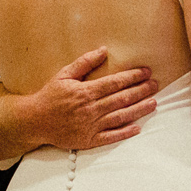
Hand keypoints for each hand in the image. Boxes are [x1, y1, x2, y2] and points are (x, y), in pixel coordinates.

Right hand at [19, 49, 157, 149]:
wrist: (35, 120)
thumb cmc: (50, 96)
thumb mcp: (64, 74)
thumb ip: (85, 62)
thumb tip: (103, 50)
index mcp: (86, 92)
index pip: (115, 83)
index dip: (133, 77)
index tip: (146, 72)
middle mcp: (91, 109)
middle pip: (122, 98)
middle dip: (141, 91)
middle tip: (155, 85)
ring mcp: (91, 125)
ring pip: (120, 116)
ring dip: (139, 109)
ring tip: (154, 103)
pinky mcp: (89, 140)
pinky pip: (111, 136)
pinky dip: (125, 132)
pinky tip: (138, 127)